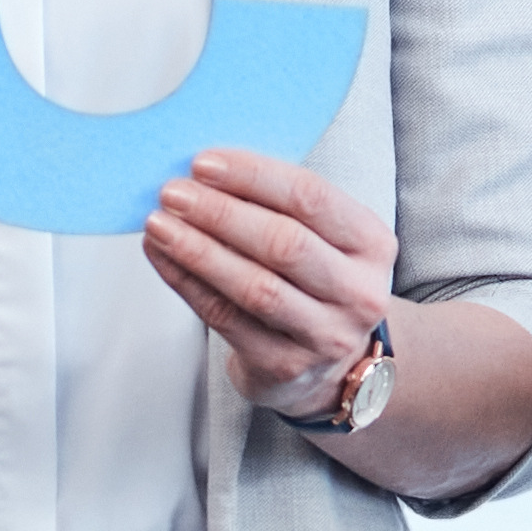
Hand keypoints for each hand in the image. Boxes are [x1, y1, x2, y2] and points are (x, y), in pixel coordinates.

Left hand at [141, 149, 391, 416]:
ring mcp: (325, 336)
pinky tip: (163, 257)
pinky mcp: (284, 366)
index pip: (311, 198)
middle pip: (283, 243)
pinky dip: (187, 283)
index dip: (254, 176)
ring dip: (198, 250)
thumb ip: (278, 204)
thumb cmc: (314, 282)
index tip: (204, 163)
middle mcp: (358, 293)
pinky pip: (225, 319)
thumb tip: (204, 170)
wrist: (328, 365)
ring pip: (254, 286)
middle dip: (220, 213)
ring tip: (159, 225)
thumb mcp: (322, 237)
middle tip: (174, 193)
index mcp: (372, 244)